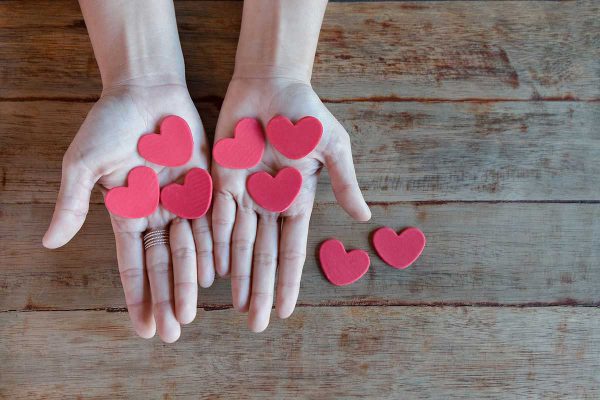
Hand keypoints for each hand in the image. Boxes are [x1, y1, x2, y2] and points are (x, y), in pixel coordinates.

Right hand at [43, 83, 212, 341]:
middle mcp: (157, 213)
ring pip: (190, 249)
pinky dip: (214, 247)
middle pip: (164, 265)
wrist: (146, 90)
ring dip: (191, 282)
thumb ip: (72, 203)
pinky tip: (217, 274)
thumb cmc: (110, 123)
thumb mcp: (83, 164)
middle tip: (173, 332)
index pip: (133, 265)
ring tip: (192, 313)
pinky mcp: (206, 185)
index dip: (137, 297)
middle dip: (167, 298)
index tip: (144, 328)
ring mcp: (183, 201)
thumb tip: (48, 242)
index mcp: (128, 213)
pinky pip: (212, 222)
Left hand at [212, 77, 370, 331]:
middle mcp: (269, 205)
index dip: (289, 282)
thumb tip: (365, 217)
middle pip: (264, 256)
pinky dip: (215, 243)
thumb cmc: (306, 115)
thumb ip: (345, 183)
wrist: (272, 85)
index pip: (291, 251)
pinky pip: (217, 217)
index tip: (287, 312)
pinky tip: (213, 270)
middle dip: (261, 290)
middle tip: (256, 324)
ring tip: (235, 307)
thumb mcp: (333, 149)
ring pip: (239, 244)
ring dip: (237, 276)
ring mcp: (244, 194)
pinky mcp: (220, 179)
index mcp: (296, 201)